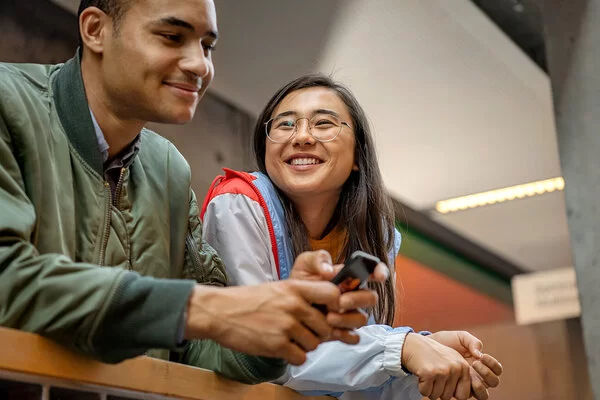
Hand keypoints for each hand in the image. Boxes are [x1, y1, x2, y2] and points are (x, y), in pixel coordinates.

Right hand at [184, 279, 342, 364]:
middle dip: (318, 332)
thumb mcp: (278, 288)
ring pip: (314, 343)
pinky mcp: (277, 345)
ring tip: (289, 339)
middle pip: (326, 325)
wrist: (219, 312)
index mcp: (295, 288)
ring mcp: (286, 326)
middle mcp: (294, 305)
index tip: (329, 312)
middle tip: (304, 331)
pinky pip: (300, 357)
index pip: (333, 294)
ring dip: (305, 345)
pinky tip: (282, 348)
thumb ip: (301, 295)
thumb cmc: (248, 300)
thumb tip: (327, 306)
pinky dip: (293, 356)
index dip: (336, 306)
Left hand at [288, 250, 384, 342]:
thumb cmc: (299, 282)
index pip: (373, 271)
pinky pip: (353, 336)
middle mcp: (353, 295)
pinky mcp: (342, 330)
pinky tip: (331, 331)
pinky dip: (345, 335)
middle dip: (358, 299)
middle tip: (340, 301)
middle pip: (371, 298)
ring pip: (362, 319)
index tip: (378, 276)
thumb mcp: (304, 263)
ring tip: (328, 317)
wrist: (287, 306)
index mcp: (349, 276)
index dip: (380, 272)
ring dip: (347, 319)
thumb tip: (329, 271)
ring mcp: (349, 313)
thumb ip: (318, 259)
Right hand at [401, 333, 470, 399]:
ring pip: (436, 396)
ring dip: (429, 388)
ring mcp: (442, 370)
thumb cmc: (433, 355)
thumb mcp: (453, 361)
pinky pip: (425, 392)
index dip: (451, 393)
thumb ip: (462, 377)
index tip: (445, 382)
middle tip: (434, 375)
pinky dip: (421, 386)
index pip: (463, 396)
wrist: (414, 344)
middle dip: (438, 391)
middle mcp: (456, 368)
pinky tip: (422, 374)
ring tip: (428, 373)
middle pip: (448, 397)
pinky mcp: (429, 373)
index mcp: (464, 366)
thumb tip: (465, 397)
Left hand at [428, 331, 502, 399]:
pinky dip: (466, 390)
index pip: (496, 370)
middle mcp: (478, 376)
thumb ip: (472, 342)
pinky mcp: (456, 389)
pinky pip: (466, 396)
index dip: (493, 365)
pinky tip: (458, 379)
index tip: (482, 356)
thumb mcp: (460, 337)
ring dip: (480, 386)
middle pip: (493, 383)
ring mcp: (468, 384)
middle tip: (474, 363)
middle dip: (487, 374)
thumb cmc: (446, 342)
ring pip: (483, 395)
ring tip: (469, 373)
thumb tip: (479, 354)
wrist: (428, 346)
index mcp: (481, 364)